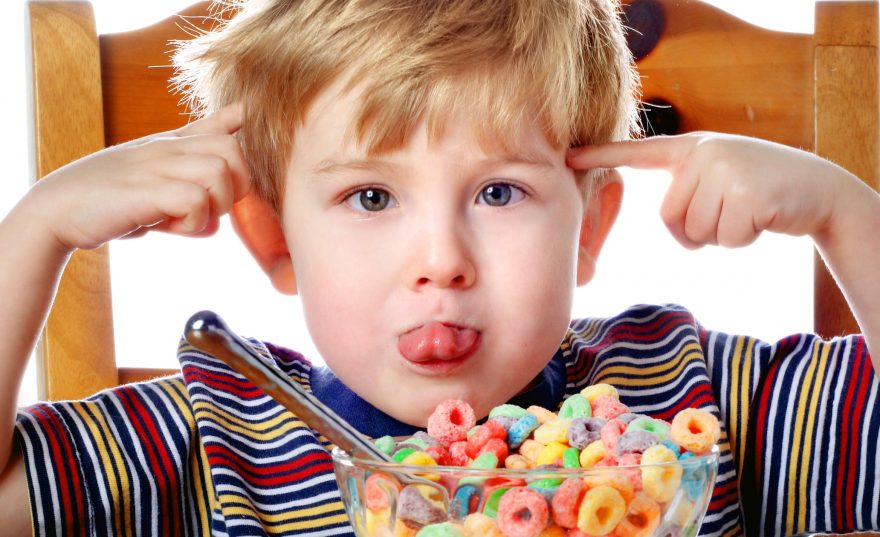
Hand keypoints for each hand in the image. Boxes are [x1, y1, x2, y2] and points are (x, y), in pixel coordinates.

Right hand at [27, 103, 249, 251]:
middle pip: (233, 150)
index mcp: (169, 145)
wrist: (56, 211)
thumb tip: (217, 227)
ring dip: (214, 207)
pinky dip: (193, 221)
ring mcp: (155, 166)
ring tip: (186, 220)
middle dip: (236, 188)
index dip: (237, 139)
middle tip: (210, 210)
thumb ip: (188, 203)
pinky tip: (170, 228)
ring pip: (219, 174)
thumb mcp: (153, 193)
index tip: (233, 157)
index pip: (218, 127)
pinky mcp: (146, 190)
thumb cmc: (107, 205)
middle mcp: (166, 149)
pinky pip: (195, 199)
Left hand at [567, 132, 861, 248]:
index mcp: (691, 149)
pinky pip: (722, 239)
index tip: (568, 156)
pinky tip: (762, 217)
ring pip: (695, 233)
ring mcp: (725, 170)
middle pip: (670, 219)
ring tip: (748, 210)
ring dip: (722, 235)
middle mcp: (703, 153)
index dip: (602, 155)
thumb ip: (688, 188)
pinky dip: (742, 239)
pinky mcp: (745, 194)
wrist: (817, 189)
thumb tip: (671, 223)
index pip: (639, 153)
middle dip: (698, 230)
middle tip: (731, 210)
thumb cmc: (759, 190)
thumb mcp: (720, 177)